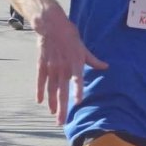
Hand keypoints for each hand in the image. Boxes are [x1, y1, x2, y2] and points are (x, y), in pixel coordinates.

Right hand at [34, 5, 107, 123]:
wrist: (50, 24)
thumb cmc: (69, 35)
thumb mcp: (83, 47)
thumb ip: (93, 60)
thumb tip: (106, 67)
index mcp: (74, 62)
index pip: (77, 79)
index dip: (77, 90)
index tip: (77, 103)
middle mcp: (62, 67)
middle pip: (62, 90)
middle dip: (62, 107)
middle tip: (62, 122)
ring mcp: (51, 67)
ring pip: (51, 88)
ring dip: (52, 103)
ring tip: (53, 114)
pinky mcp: (42, 65)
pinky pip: (40, 80)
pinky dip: (39, 91)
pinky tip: (39, 101)